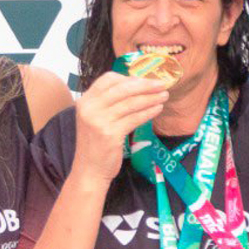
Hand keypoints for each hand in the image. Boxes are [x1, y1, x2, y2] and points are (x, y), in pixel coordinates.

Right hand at [70, 71, 168, 185]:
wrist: (89, 171)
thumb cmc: (96, 145)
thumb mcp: (95, 118)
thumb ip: (108, 103)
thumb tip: (136, 86)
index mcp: (85, 101)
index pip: (108, 79)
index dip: (129, 77)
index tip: (145, 80)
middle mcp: (90, 108)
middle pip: (123, 88)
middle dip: (145, 84)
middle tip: (162, 83)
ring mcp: (99, 121)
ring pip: (131, 103)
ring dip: (151, 98)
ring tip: (164, 96)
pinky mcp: (110, 134)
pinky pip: (134, 118)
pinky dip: (148, 112)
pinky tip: (157, 109)